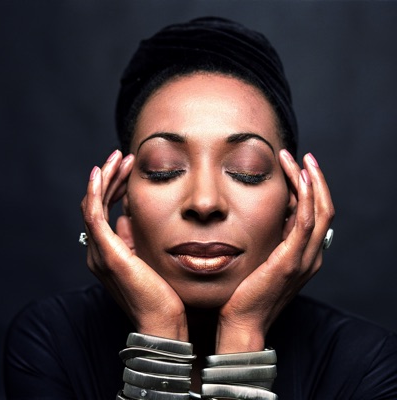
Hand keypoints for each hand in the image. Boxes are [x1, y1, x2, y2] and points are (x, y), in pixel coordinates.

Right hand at [80, 150, 187, 339]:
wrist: (163, 320)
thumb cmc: (161, 291)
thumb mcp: (147, 256)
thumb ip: (133, 237)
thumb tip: (126, 216)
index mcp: (109, 251)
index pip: (105, 210)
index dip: (114, 186)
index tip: (130, 169)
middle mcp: (99, 250)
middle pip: (97, 204)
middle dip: (110, 177)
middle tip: (123, 157)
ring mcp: (101, 252)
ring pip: (94, 205)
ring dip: (105, 179)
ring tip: (120, 158)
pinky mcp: (108, 253)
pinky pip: (95, 216)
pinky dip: (95, 192)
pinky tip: (101, 173)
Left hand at [216, 150, 334, 352]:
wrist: (243, 321)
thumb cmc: (248, 292)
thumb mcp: (262, 260)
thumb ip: (270, 240)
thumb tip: (264, 215)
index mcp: (304, 255)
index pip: (316, 215)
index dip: (311, 189)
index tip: (297, 168)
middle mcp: (310, 256)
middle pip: (323, 209)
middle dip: (315, 180)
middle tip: (302, 157)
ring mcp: (303, 259)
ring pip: (318, 211)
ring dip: (310, 182)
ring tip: (298, 159)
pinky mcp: (290, 261)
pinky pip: (305, 223)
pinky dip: (306, 199)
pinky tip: (299, 179)